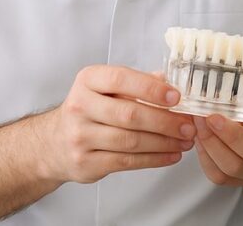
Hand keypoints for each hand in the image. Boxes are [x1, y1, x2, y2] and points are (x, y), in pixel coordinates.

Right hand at [39, 65, 197, 183]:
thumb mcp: (107, 88)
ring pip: (130, 141)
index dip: (151, 88)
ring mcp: (80, 137)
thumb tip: (170, 83)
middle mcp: (80, 106)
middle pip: (129, 114)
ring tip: (185, 141)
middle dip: (165, 121)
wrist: (54, 143)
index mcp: (88, 81)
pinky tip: (171, 155)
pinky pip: (126, 162)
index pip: (121, 79)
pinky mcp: (85, 163)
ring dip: (164, 142)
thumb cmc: (90, 110)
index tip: (176, 97)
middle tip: (188, 126)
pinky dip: (154, 159)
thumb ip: (137, 83)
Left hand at [193, 82, 242, 185]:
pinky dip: (202, 155)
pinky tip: (198, 136)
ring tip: (196, 123)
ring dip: (205, 146)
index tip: (214, 117)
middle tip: (199, 117)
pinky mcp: (231, 181)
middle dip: (213, 140)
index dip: (233, 136)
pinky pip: (213, 174)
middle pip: (234, 165)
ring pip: (220, 173)